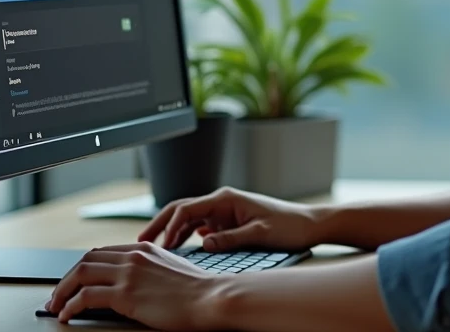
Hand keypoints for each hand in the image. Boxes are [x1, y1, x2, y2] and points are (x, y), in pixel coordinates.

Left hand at [45, 242, 226, 328]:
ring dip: (62, 291)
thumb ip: (151, 270)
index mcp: (144, 248)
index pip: (102, 252)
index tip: (75, 281)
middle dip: (67, 278)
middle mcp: (133, 256)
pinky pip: (85, 297)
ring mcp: (128, 273)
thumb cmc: (199, 290)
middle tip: (58, 294)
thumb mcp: (172, 270)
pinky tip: (67, 315)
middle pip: (86, 259)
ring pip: (80, 274)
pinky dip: (70, 306)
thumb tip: (135, 284)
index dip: (83, 267)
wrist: (211, 297)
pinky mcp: (125, 294)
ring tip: (56, 306)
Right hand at [140, 187, 321, 252]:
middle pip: (181, 210)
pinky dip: (185, 236)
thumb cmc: (289, 226)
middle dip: (159, 224)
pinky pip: (200, 227)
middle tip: (139, 242)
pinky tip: (177, 250)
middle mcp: (222, 201)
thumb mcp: (259, 234)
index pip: (187, 208)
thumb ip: (230, 238)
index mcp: (226, 199)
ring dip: (170, 232)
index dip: (168, 227)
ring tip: (152, 249)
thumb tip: (203, 244)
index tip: (158, 246)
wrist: (309, 225)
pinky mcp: (229, 221)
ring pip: (188, 219)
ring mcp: (224, 211)